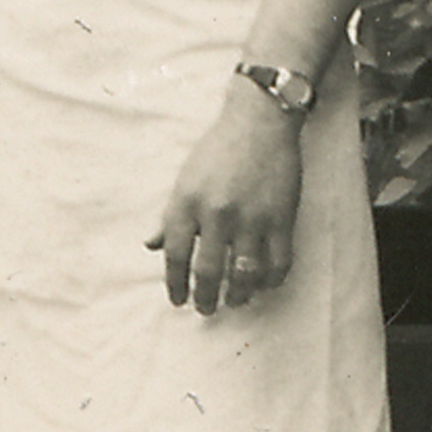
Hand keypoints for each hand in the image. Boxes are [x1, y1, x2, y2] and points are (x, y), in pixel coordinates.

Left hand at [148, 85, 305, 315]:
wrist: (259, 123)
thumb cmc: (218, 149)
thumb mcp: (184, 179)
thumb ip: (168, 215)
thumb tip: (150, 245)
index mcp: (187, 202)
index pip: (174, 256)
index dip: (174, 284)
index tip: (177, 300)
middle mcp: (216, 213)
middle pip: (207, 272)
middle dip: (204, 298)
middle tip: (205, 309)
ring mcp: (251, 218)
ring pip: (243, 275)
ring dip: (238, 296)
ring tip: (235, 301)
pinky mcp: (281, 218)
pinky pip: (277, 264)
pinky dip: (270, 281)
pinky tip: (263, 285)